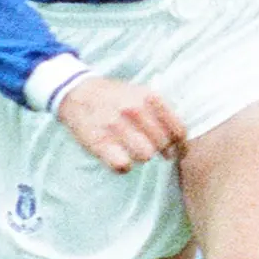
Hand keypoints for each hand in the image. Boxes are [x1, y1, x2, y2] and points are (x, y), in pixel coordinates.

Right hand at [56, 72, 186, 170]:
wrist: (77, 92)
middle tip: (153, 150)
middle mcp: (134, 110)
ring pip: (145, 156)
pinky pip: (122, 165)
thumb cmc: (115, 97)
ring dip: (141, 156)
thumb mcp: (141, 93)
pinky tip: (120, 158)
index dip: (180, 145)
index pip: (177, 131)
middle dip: (160, 151)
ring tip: (133, 149)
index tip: (178, 151)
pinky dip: (123, 165)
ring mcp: (115, 125)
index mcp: (149, 98)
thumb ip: (161, 111)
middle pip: (162, 145)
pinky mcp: (99, 141)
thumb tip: (179, 139)